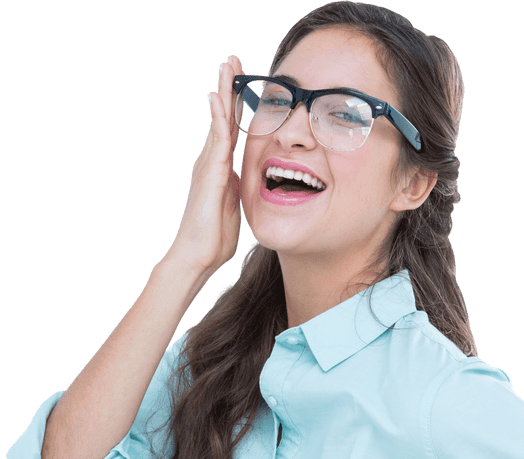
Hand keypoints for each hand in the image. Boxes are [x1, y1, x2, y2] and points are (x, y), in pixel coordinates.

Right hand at [165, 55, 244, 278]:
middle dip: (228, 88)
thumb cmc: (214, 237)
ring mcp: (208, 166)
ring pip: (218, 122)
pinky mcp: (209, 174)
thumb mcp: (235, 206)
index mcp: (222, 168)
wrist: (198, 256)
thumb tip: (248, 180)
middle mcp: (212, 162)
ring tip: (226, 66)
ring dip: (223, 93)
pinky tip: (218, 98)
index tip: (247, 83)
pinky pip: (215, 140)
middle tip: (232, 60)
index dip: (239, 106)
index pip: (232, 130)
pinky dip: (217, 118)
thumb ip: (240, 188)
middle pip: (222, 118)